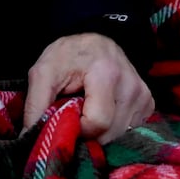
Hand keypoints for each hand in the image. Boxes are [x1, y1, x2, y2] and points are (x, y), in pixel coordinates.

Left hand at [23, 33, 153, 143]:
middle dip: (88, 133)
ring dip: (101, 132)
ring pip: (120, 136)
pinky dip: (114, 128)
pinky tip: (104, 110)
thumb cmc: (68, 55)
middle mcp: (132, 85)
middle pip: (110, 134)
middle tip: (76, 113)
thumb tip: (30, 138)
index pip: (97, 123)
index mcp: (106, 73)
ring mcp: (143, 95)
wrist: (94, 40)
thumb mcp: (43, 72)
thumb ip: (35, 105)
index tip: (67, 116)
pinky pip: (130, 131)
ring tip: (89, 110)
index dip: (78, 128)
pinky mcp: (149, 103)